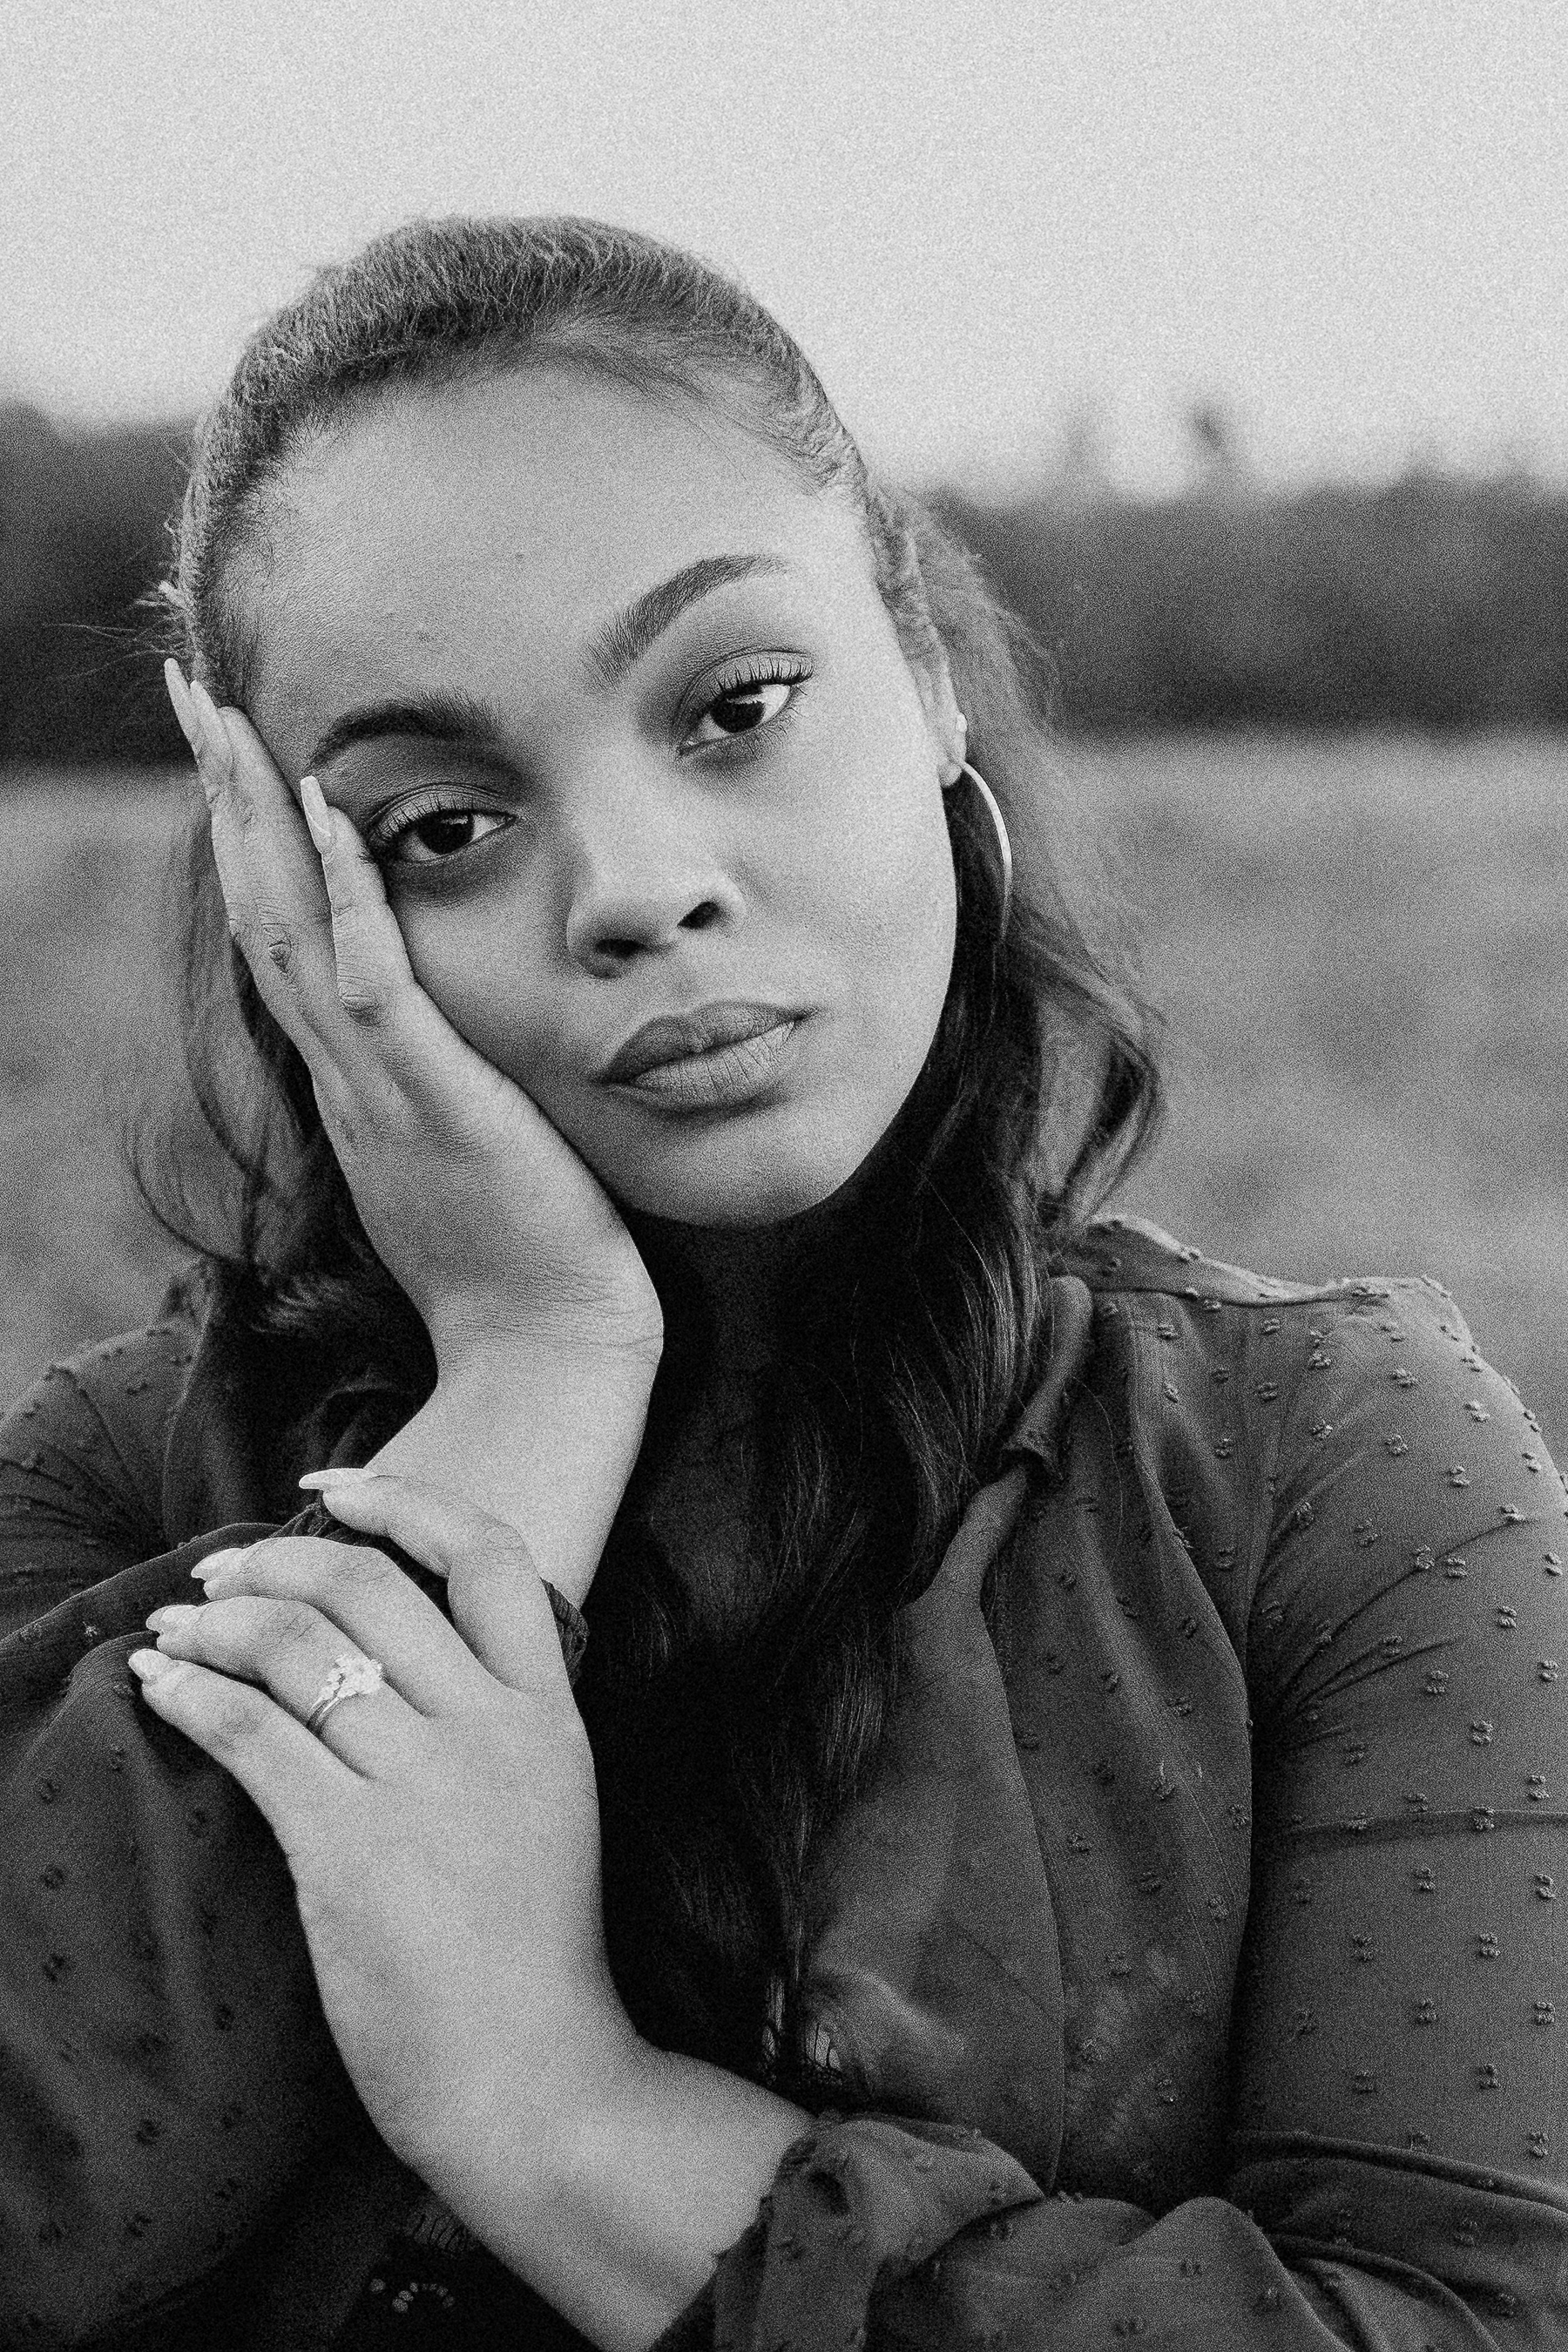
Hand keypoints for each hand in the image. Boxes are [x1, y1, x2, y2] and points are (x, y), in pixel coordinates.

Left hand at [129, 1468, 640, 2180]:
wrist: (537, 2080)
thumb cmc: (532, 1954)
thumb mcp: (550, 1802)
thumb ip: (494, 1718)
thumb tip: (390, 1649)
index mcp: (551, 1712)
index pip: (489, 1554)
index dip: (405, 1498)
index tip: (331, 1486)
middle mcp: (493, 1730)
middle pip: (371, 1584)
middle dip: (277, 1560)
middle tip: (218, 1574)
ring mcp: (426, 1788)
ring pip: (298, 1649)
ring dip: (215, 1625)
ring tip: (174, 1632)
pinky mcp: (352, 1851)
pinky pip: (253, 1735)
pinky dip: (192, 1695)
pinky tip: (160, 1687)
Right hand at [163, 663, 661, 1374]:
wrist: (546, 1355)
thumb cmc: (523, 1260)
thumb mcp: (463, 1152)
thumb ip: (435, 1087)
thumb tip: (438, 1043)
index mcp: (349, 1082)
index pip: (282, 938)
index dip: (251, 841)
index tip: (234, 755)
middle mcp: (341, 1077)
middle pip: (258, 913)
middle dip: (225, 797)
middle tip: (191, 694)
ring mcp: (377, 1090)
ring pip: (287, 934)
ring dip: (255, 820)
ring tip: (224, 723)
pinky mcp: (432, 1104)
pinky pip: (373, 987)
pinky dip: (348, 898)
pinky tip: (336, 816)